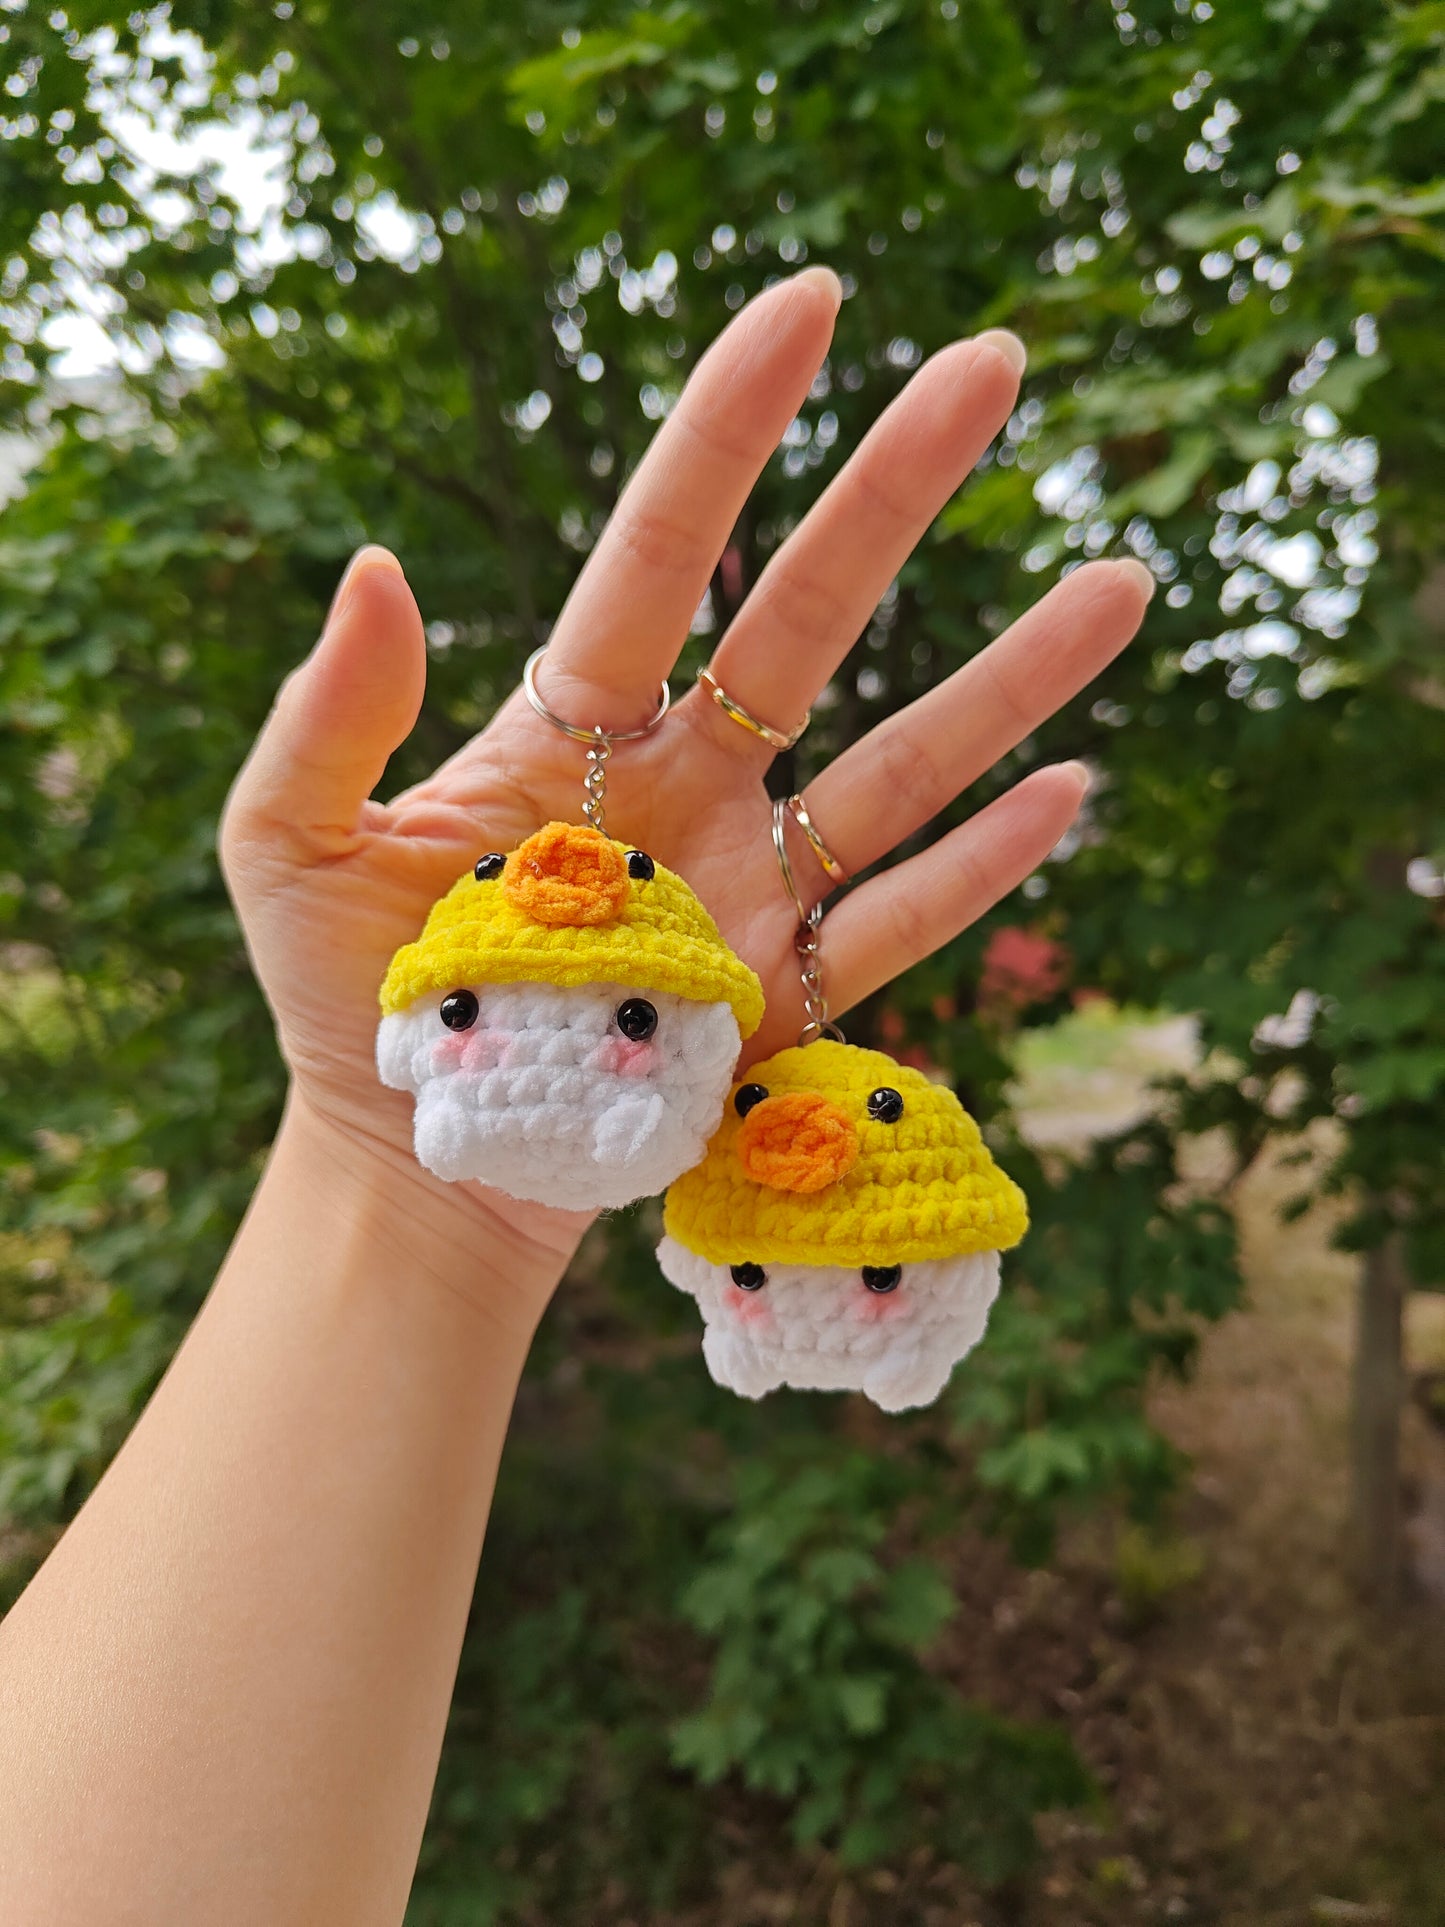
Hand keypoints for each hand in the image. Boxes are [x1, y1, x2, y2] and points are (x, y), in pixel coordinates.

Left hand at [221, 266, 1151, 1268]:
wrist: (421, 1171)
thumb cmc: (351, 1006)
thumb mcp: (291, 849)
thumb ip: (328, 716)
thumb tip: (378, 564)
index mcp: (571, 731)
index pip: (663, 553)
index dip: (729, 430)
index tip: (810, 304)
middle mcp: (683, 786)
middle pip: (808, 621)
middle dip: (895, 494)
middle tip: (995, 368)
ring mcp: (748, 889)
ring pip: (897, 766)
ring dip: (1007, 679)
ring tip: (1119, 581)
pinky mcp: (789, 997)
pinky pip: (902, 921)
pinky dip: (984, 868)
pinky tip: (1069, 791)